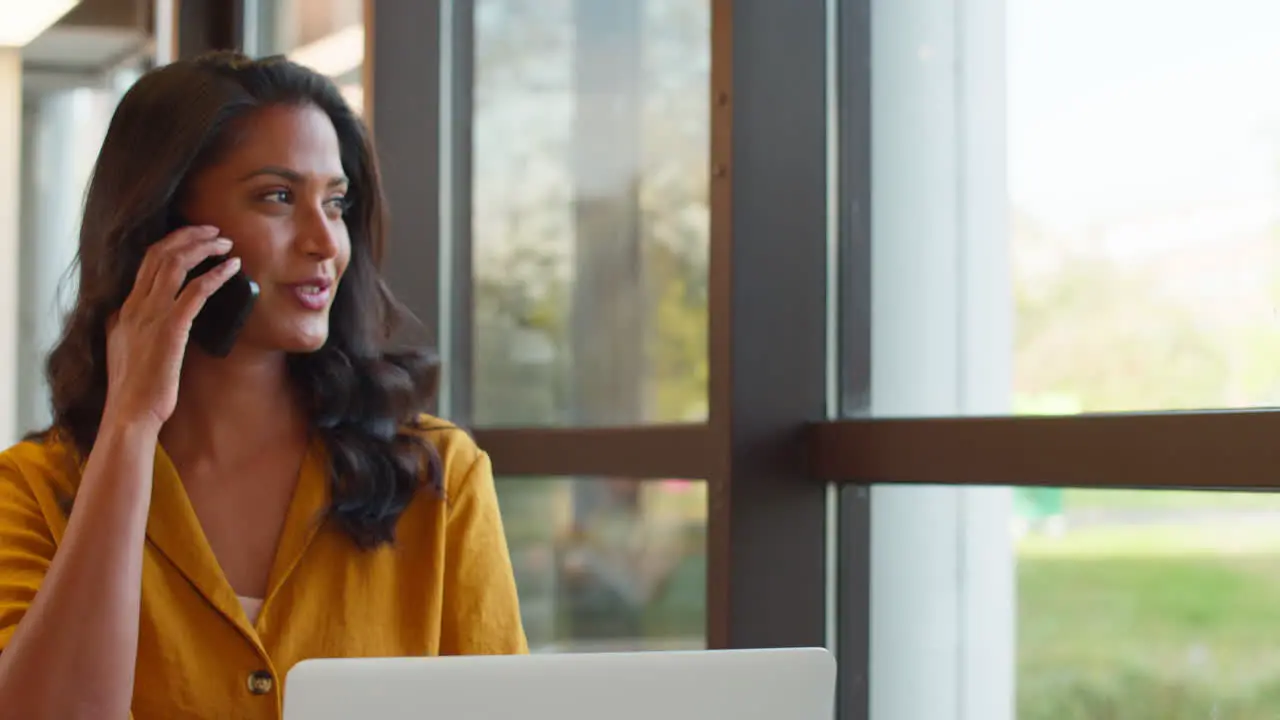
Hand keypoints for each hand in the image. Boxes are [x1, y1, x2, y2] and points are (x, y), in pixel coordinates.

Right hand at [101, 225, 240, 430]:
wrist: (130, 413)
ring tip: (225, 243)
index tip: (193, 238)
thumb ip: (136, 330)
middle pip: (159, 253)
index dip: (171, 243)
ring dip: (203, 247)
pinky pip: (195, 291)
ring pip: (175, 263)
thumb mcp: (127, 352)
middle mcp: (134, 307)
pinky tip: (232, 268)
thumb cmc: (136, 390)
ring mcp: (150, 316)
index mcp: (124, 310)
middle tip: (213, 230)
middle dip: (188, 235)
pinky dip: (216, 274)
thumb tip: (152, 321)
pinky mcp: (170, 329)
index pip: (145, 262)